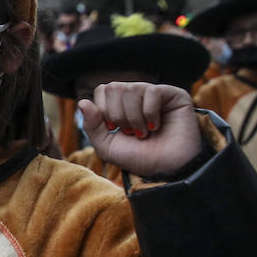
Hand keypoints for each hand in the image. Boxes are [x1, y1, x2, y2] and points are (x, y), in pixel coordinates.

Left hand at [80, 82, 202, 177]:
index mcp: (121, 103)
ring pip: (131, 88)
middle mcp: (137, 95)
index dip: (103, 110)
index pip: (102, 90)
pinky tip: (157, 126)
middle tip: (131, 132)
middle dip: (118, 115)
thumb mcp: (107, 146)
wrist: (166, 169)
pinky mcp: (174, 95)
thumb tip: (82, 101)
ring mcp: (155, 94)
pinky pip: (152, 92)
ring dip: (134, 117)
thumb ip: (92, 125)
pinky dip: (150, 113)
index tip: (113, 128)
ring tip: (144, 133)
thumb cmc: (138, 158)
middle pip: (114, 87)